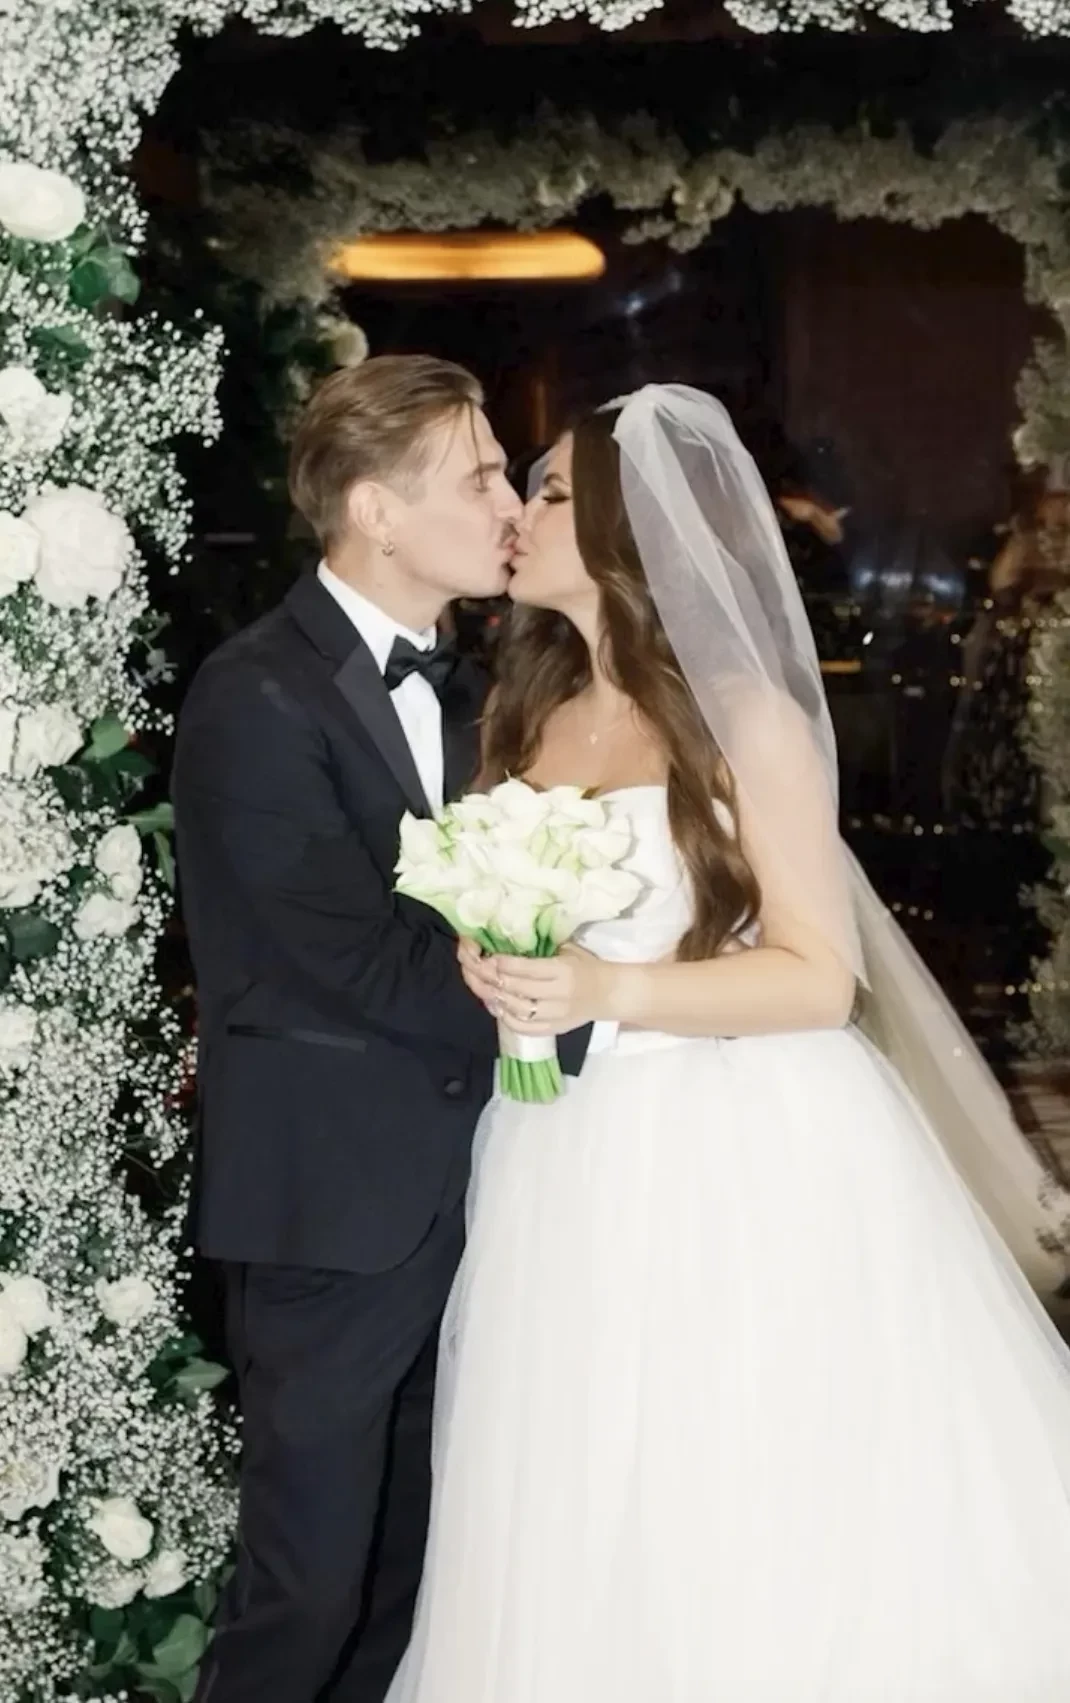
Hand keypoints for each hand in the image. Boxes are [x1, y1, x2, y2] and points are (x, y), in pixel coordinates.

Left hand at [456, 938, 618, 1035]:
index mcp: (562, 971)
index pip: (525, 969)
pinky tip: (496, 1006)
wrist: (611, 994)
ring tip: (484, 987)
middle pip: (517, 989)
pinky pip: (523, 1028)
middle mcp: (558, 995)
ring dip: (496, 998)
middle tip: (477, 971)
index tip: (488, 957)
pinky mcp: (553, 1029)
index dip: (502, 964)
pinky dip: (506, 1018)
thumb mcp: (568, 950)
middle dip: (493, 979)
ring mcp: (555, 1015)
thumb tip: (508, 943)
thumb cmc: (587, 967)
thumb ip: (542, 949)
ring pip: (517, 1010)